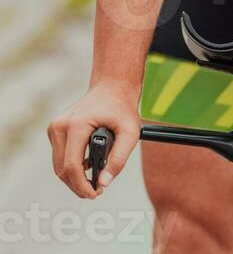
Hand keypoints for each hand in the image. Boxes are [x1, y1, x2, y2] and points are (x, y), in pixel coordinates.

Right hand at [47, 81, 140, 197]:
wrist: (112, 86)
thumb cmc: (122, 108)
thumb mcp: (130, 132)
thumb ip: (119, 159)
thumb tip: (103, 183)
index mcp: (76, 125)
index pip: (71, 166)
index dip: (82, 185)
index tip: (96, 194)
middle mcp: (60, 125)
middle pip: (62, 169)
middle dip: (77, 185)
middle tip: (96, 191)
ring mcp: (55, 127)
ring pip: (58, 165)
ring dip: (73, 177)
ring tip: (93, 182)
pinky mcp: (55, 129)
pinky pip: (59, 156)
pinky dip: (71, 165)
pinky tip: (86, 167)